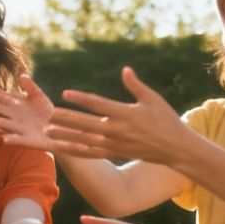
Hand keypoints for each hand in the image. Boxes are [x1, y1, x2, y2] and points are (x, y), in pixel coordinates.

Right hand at [0, 75, 67, 151]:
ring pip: (7, 125)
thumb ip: (30, 87)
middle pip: (3, 111)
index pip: (3, 98)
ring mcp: (20, 129)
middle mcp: (15, 116)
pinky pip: (18, 140)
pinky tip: (4, 139)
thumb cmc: (45, 110)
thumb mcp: (38, 96)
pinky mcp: (28, 140)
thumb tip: (21, 76)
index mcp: (16, 104)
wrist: (57, 126)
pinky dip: (11, 140)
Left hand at [48, 67, 193, 166]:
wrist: (176, 148)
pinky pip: (91, 153)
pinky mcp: (115, 154)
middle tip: (48, 113)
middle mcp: (118, 130)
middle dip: (66, 118)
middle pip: (86, 123)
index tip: (66, 94)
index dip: (81, 99)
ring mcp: (115, 144)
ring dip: (66, 135)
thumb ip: (135, 85)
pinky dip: (75, 150)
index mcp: (126, 114)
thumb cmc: (166, 119)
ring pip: (85, 140)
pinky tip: (62, 147)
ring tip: (48, 131)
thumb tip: (125, 70)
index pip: (99, 104)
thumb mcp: (153, 99)